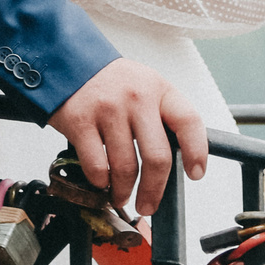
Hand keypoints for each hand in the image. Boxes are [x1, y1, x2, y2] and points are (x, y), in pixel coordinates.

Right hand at [47, 58, 208, 219]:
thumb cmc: (111, 81)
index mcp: (158, 89)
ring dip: (124, 191)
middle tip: (148, 205)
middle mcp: (135, 98)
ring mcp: (107, 109)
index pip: (188, 122)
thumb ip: (161, 116)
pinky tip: (101, 180)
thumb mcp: (145, 86)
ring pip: (125, 167)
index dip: (196, 152)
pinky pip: (96, 166)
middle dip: (154, 191)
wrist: (67, 60)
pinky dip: (100, 182)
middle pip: (157, 157)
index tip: (195, 173)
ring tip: (121, 196)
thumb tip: (177, 160)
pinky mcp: (80, 121)